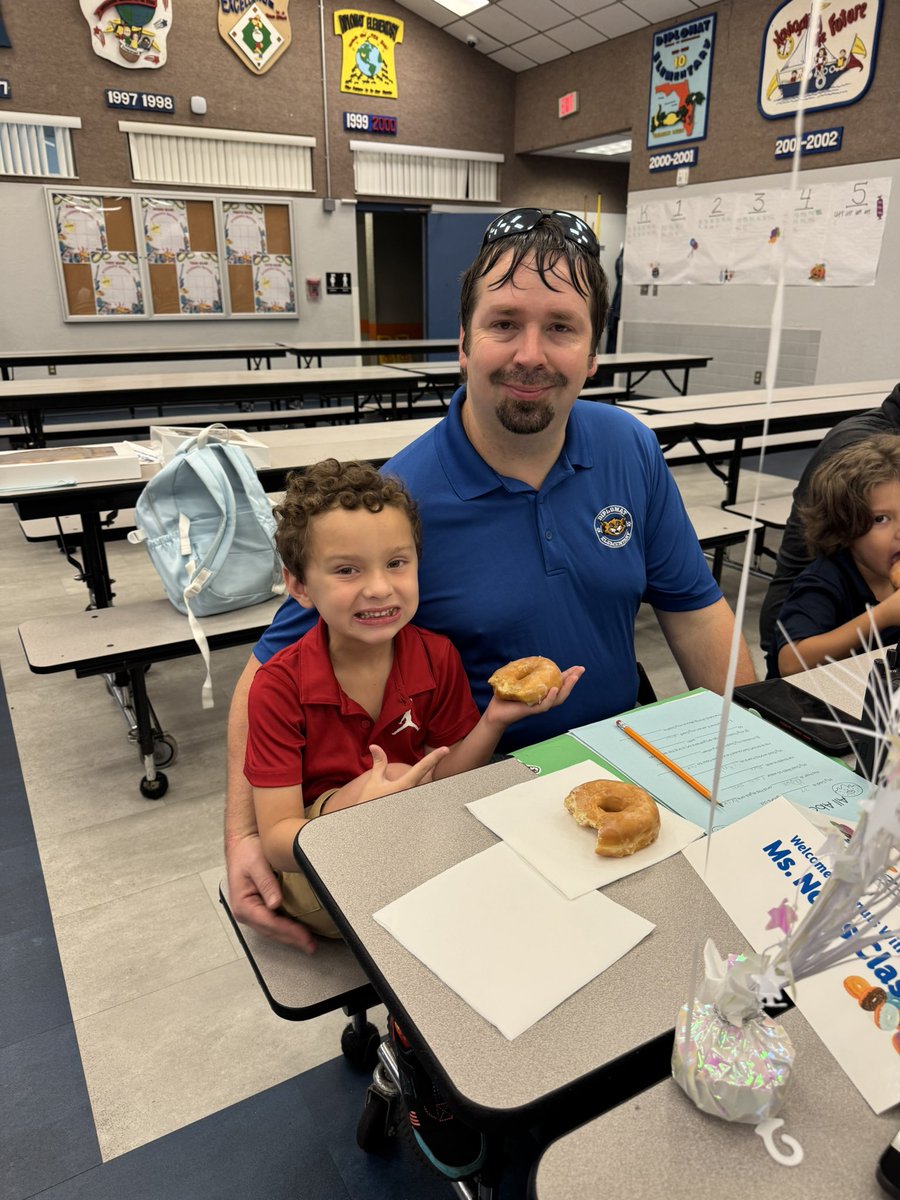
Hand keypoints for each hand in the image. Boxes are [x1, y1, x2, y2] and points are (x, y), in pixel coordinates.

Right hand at [226, 833, 316, 953]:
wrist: (242, 843)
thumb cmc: (246, 852)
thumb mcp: (257, 864)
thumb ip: (266, 883)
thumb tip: (275, 903)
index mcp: (243, 904)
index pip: (269, 923)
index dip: (288, 931)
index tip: (304, 936)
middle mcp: (245, 912)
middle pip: (271, 931)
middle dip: (292, 939)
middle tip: (311, 945)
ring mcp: (251, 912)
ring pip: (272, 930)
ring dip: (290, 937)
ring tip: (307, 943)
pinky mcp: (258, 908)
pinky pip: (272, 923)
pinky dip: (285, 929)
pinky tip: (297, 931)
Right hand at [359, 743, 450, 802]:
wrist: (368, 824)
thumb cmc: (370, 801)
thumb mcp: (374, 780)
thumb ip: (379, 762)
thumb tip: (375, 746)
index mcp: (404, 785)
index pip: (422, 768)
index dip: (434, 757)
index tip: (445, 749)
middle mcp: (411, 794)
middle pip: (428, 776)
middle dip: (433, 767)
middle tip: (442, 754)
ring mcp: (412, 802)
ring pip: (425, 786)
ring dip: (427, 778)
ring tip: (429, 773)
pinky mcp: (410, 808)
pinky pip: (420, 795)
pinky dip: (421, 787)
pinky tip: (420, 787)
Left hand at [486, 664, 584, 725]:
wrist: (495, 712)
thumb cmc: (505, 698)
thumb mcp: (513, 681)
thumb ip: (518, 672)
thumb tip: (519, 660)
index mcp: (541, 692)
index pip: (558, 683)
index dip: (568, 675)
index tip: (578, 668)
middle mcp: (543, 699)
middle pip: (563, 690)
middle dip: (572, 680)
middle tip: (581, 670)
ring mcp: (539, 705)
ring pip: (557, 698)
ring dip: (566, 688)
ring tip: (573, 678)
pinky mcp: (532, 710)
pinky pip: (544, 705)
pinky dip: (550, 697)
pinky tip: (555, 689)